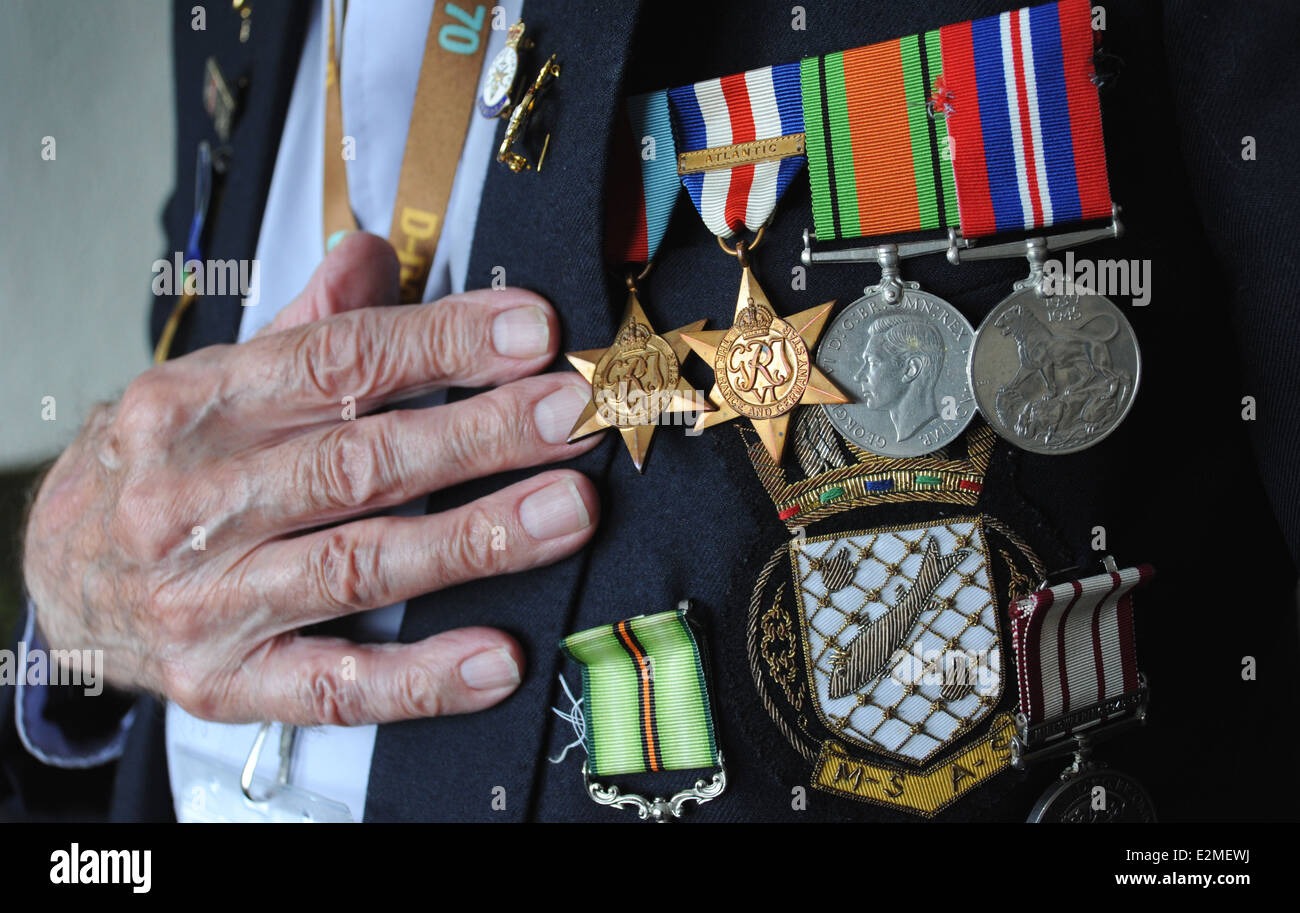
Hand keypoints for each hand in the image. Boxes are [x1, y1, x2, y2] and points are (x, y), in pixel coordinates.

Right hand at [22, 233, 600, 724]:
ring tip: (566, 510)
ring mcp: (206, 601)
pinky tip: (497, 659)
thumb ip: (301, 328)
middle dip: (478, 436)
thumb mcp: (209, 384)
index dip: (441, 344)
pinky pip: (333, 687)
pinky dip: (419, 679)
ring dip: (472, 541)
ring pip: (359, 566)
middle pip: (358, 463)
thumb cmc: (158, 472)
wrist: (53, 577)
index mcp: (193, 407)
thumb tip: (374, 253)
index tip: (532, 331)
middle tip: (570, 415)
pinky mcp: (223, 684)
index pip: (335, 361)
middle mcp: (193, 503)